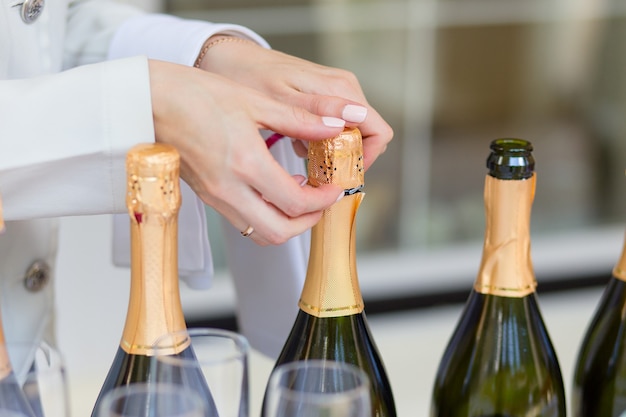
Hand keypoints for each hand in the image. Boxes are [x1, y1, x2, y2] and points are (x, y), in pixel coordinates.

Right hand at [148, 59, 344, 244]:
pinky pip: (242, 221)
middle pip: (279, 232)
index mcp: (246, 163)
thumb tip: (334, 126)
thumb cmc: (195, 94)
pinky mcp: (206, 197)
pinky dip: (265, 215)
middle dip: (308, 222)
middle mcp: (229, 189)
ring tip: (299, 195)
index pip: (296, 203)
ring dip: (286, 223)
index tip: (335, 188)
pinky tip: (272, 189)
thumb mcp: (254, 101)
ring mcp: (215, 197)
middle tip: (322, 200)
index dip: (324, 201)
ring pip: (259, 232)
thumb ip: (299, 120)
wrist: (147, 100)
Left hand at [197, 36, 392, 170]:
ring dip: (335, 153)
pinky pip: (336, 126)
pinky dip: (323, 144)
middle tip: (320, 175)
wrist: (228, 59)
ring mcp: (335, 93)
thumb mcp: (279, 98)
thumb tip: (354, 118)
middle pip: (368, 136)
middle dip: (349, 159)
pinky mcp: (323, 98)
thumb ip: (316, 110)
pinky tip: (299, 148)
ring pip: (353, 133)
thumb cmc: (250, 76)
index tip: (342, 176)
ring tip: (306, 163)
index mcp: (341, 89)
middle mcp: (344, 89)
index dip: (366, 159)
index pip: (378, 132)